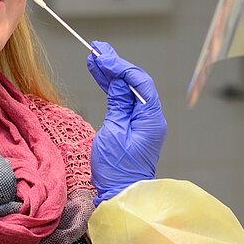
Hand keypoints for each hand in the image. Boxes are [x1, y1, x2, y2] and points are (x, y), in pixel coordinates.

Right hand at [87, 41, 166, 204]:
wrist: (121, 195)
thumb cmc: (118, 169)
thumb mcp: (113, 133)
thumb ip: (117, 104)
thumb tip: (118, 81)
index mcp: (151, 118)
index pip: (139, 82)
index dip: (121, 66)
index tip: (102, 56)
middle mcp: (150, 117)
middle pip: (134, 82)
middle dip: (115, 65)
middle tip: (96, 49)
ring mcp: (142, 121)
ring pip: (127, 89)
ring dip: (111, 73)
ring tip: (93, 58)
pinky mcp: (133, 126)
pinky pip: (123, 100)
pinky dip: (111, 87)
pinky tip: (99, 75)